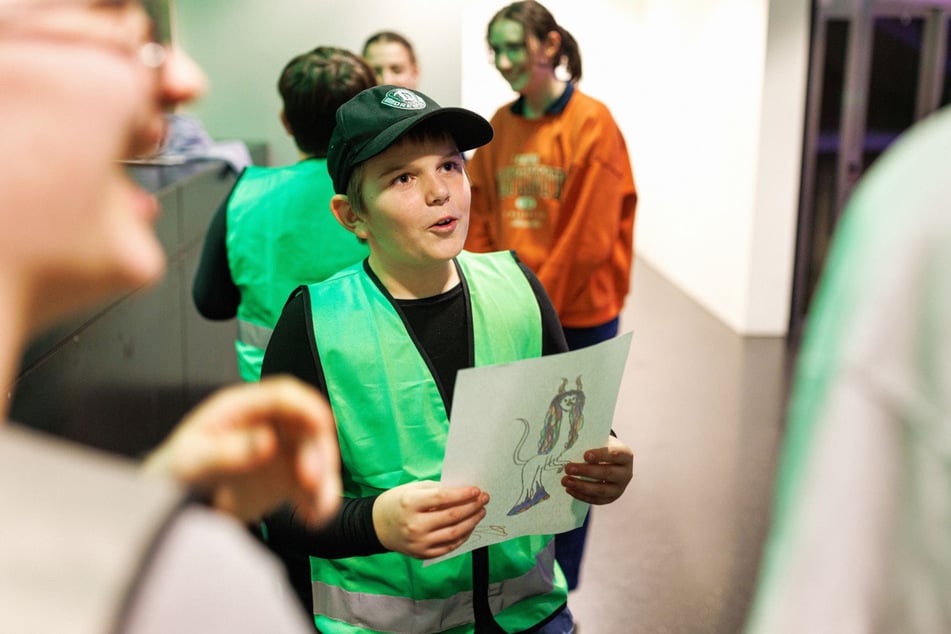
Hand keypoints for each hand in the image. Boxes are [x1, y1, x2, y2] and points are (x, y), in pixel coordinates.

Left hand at [142, 376, 340, 526]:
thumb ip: (229, 451)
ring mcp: (277, 452)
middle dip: (318, 451)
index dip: (307, 407)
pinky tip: (312, 518)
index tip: (322, 425)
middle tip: (313, 480)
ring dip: (325, 480)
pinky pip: (311, 485)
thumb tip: (268, 441)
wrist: (169, 506)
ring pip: (315, 455)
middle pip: (307, 426)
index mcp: (240, 409)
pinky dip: (317, 500)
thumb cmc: (173, 474)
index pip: (284, 396)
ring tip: (320, 509)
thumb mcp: (193, 462)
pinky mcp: (283, 478)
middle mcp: (264, 425)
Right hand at [373, 481, 488, 558]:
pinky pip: (448, 547)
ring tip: (480, 512)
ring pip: (454, 533)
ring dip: (472, 522)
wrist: (378, 525)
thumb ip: (436, 490)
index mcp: (410, 503)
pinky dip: (462, 537)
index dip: (462, 494)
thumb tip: (462, 492)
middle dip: (472, 507)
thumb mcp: (413, 488)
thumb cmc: (398, 502)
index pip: (443, 498)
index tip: (477, 490)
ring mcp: (419, 542)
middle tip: (484, 499)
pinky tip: (469, 527)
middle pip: (452, 516)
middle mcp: (414, 525)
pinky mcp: (422, 553)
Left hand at [561, 435, 632, 504]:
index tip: (585, 455)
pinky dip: (581, 495)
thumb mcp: (601, 441)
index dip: (600, 455)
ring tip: (565, 480)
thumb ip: (590, 442)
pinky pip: (596, 499)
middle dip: (586, 471)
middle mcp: (626, 473)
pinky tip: (569, 489)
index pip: (615, 455)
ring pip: (601, 490)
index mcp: (625, 455)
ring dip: (581, 486)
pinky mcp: (611, 498)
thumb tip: (570, 443)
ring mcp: (620, 488)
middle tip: (568, 468)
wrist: (613, 461)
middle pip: (607, 473)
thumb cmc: (603, 448)